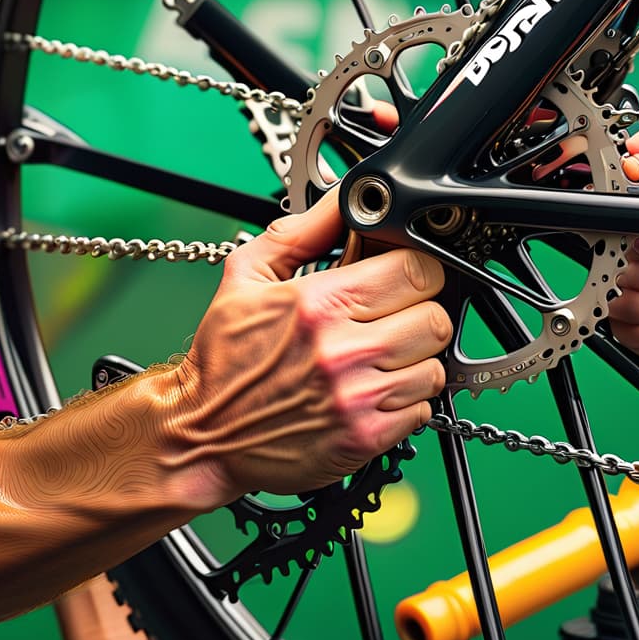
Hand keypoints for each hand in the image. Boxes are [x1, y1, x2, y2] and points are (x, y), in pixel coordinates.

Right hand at [173, 189, 450, 503]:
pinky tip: (372, 392)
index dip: (416, 269)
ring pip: (435, 367)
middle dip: (420, 314)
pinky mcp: (365, 438)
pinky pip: (422, 411)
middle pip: (436, 319)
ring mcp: (357, 398)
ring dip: (415, 361)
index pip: (417, 270)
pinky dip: (406, 402)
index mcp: (318, 303)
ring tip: (378, 359)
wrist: (202, 435)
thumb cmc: (223, 359)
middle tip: (392, 319)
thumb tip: (345, 201)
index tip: (401, 277)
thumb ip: (302, 231)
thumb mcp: (245, 276)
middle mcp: (342, 350)